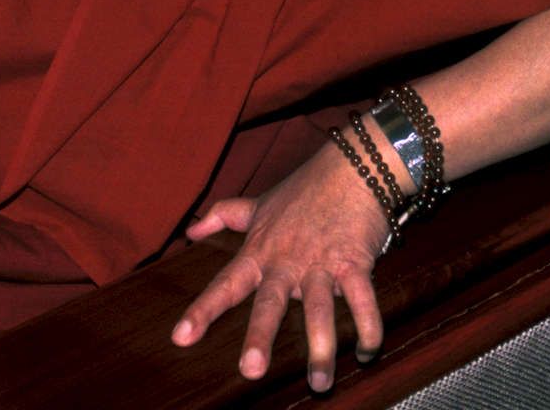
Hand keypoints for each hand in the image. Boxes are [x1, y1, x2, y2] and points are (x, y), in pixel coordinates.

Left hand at [172, 145, 388, 392]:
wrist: (352, 166)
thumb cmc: (305, 187)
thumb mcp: (260, 202)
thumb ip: (225, 217)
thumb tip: (191, 230)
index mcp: (261, 252)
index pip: (226, 284)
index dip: (203, 311)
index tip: (181, 338)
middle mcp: (288, 262)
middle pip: (271, 303)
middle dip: (260, 336)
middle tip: (251, 371)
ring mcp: (322, 263)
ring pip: (320, 309)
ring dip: (322, 347)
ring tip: (320, 382)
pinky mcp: (355, 262)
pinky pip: (363, 299)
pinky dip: (368, 326)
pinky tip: (367, 351)